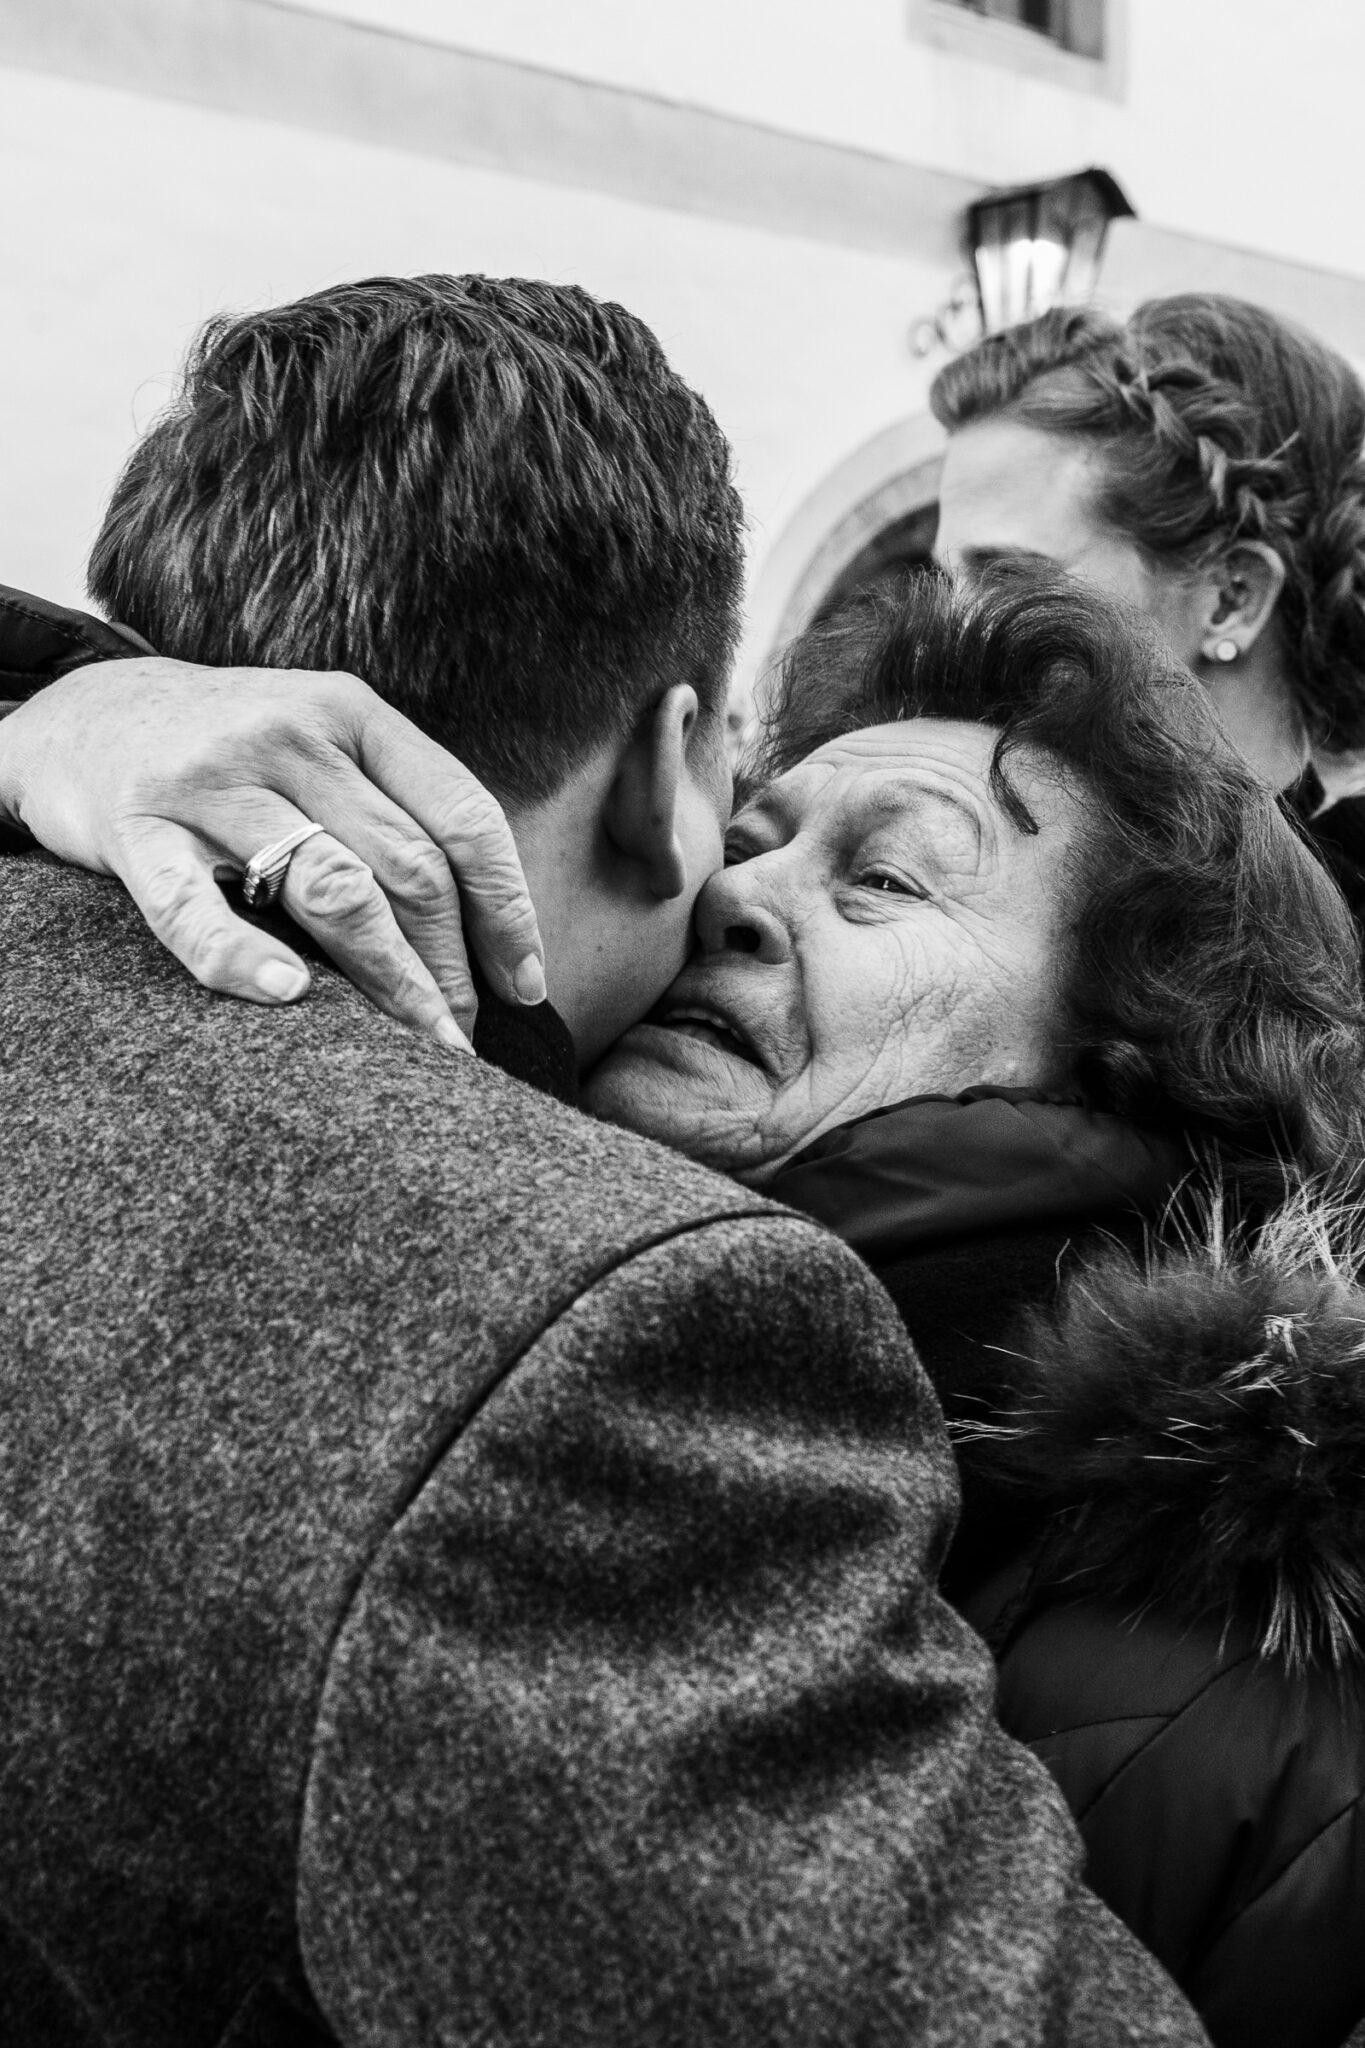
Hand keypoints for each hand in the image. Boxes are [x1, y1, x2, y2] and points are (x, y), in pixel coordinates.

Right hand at [0, 658, 545, 1047]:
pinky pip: (195, 907)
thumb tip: (495, 934)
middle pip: (407, 867)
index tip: (524, 983)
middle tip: (465, 1036)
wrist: (89, 718)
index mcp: (352, 713)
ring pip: (331, 891)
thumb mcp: (323, 744)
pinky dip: (242, 957)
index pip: (462, 815)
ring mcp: (211, 780)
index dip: (506, 907)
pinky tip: (289, 997)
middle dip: (451, 966)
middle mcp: (289, 735)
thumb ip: (397, 807)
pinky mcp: (136, 829)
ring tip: (422, 1045)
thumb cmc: (236, 757)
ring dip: (390, 983)